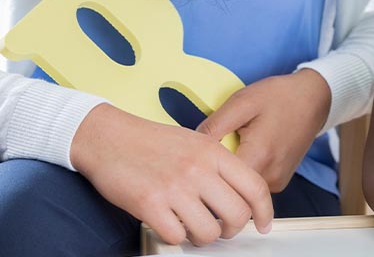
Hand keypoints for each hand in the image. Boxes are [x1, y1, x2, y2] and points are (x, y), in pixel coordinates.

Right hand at [71, 103, 272, 246]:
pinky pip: (176, 237)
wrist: (109, 137)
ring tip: (190, 226)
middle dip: (232, 230)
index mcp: (213, 152)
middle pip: (237, 215)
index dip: (265, 211)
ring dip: (202, 237)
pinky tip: (168, 224)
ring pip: (209, 232)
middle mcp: (199, 169)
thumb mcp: (195, 142)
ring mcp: (175, 187)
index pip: (255, 186)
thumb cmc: (151, 141)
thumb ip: (218, 166)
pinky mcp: (150, 204)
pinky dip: (175, 236)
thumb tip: (239, 195)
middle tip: (220, 228)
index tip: (263, 225)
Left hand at [197, 69, 331, 191]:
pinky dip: (244, 170)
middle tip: (212, 148)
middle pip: (228, 188)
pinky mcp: (279, 182)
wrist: (314, 98)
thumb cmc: (279, 96)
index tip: (195, 157)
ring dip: (230, 172)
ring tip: (234, 144)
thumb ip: (214, 126)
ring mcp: (276, 183)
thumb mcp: (242, 102)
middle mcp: (269, 177)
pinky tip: (246, 149)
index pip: (217, 182)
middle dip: (214, 172)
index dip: (201, 172)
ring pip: (239, 188)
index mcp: (258, 157)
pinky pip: (252, 184)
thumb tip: (189, 148)